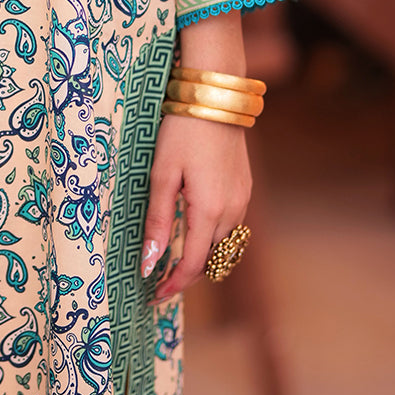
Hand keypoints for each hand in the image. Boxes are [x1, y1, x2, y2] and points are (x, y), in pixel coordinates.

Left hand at [141, 109, 251, 303]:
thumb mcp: (161, 176)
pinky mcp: (244, 189)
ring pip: (223, 246)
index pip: (192, 265)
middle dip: (185, 275)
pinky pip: (230, 226)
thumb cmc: (182, 132)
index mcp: (209, 211)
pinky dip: (212, 239)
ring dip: (200, 258)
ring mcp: (242, 200)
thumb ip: (158, 221)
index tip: (153, 295)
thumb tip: (149, 262)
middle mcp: (232, 211)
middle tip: (158, 281)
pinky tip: (193, 233)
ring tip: (172, 260)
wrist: (215, 98)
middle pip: (211, 261)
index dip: (173, 285)